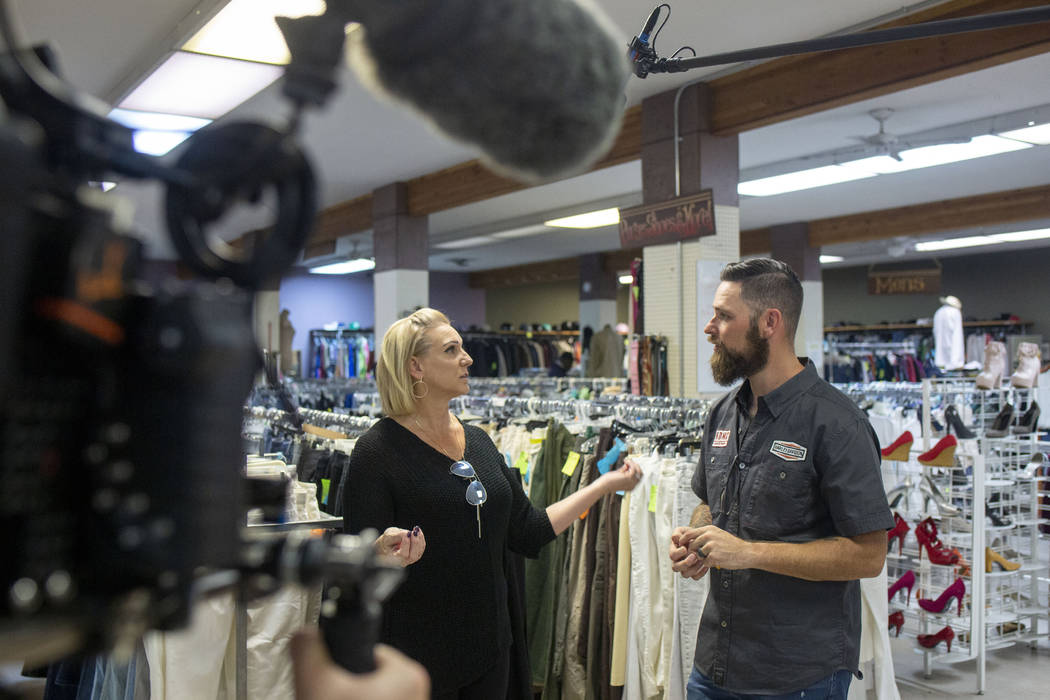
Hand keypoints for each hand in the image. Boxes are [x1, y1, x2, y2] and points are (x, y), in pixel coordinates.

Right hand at [291, 626, 428, 699]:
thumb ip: (308, 650)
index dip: (345, 660)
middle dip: (349, 685)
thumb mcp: (317, 684)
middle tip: (334, 698)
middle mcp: (418, 690)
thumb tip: (304, 634)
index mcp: (407, 674)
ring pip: (374, 692)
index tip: (336, 674)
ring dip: (355, 696)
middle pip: (370, 673)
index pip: (369, 648)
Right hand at [373, 526, 425, 566]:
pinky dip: (421, 538)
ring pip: (419, 551)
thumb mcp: (388, 536)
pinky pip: (422, 547)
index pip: (403, 554)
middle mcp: (404, 562)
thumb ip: (397, 535)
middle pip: (413, 556)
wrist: (391, 541)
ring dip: (419, 539)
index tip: (406, 533)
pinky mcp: (417, 554)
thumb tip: (407, 534)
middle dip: (415, 543)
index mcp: (394, 559)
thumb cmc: (388, 540)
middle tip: (413, 532)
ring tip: (415, 529)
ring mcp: (411, 559)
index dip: (406, 543)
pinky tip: (417, 530)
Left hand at [597, 458, 643, 493]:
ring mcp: (632, 482)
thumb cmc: (609, 481)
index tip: (630, 464)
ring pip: (638, 470)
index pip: (639, 477)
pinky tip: (625, 461)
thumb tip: (628, 465)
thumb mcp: (619, 475)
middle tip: (630, 462)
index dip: (636, 470)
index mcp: (631, 487)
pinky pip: (634, 468)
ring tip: (627, 461)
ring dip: (633, 464)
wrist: (603, 485)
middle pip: (641, 474)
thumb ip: (624, 471)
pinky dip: (630, 463)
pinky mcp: (629, 477)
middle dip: (636, 466)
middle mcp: (633, 485)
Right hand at [669, 526, 708, 579]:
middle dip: (685, 563)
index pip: (672, 555)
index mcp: (674, 551)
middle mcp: (678, 561)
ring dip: (693, 568)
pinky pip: (695, 577)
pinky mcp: (693, 571)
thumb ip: (677, 533)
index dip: (678, 553)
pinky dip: (701, 573)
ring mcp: (685, 567)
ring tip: (701, 559)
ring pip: (685, 574)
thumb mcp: (683, 530)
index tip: (685, 548)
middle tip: (694, 556)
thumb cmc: (690, 535)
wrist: (700, 539)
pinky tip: (706, 565)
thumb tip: (675, 539)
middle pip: (676, 567)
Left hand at [686, 525, 753, 570]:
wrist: (746, 552)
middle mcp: (708, 535)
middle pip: (692, 545)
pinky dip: (710, 564)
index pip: (689, 533)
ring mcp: (711, 546)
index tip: (682, 546)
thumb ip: (705, 536)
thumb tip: (691, 541)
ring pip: (698, 555)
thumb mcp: (718, 534)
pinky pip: (705, 563)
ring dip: (703, 559)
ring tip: (714, 557)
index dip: (683, 541)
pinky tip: (719, 561)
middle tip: (701, 556)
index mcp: (709, 529)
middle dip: (694, 553)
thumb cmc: (732, 545)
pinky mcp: (714, 556)